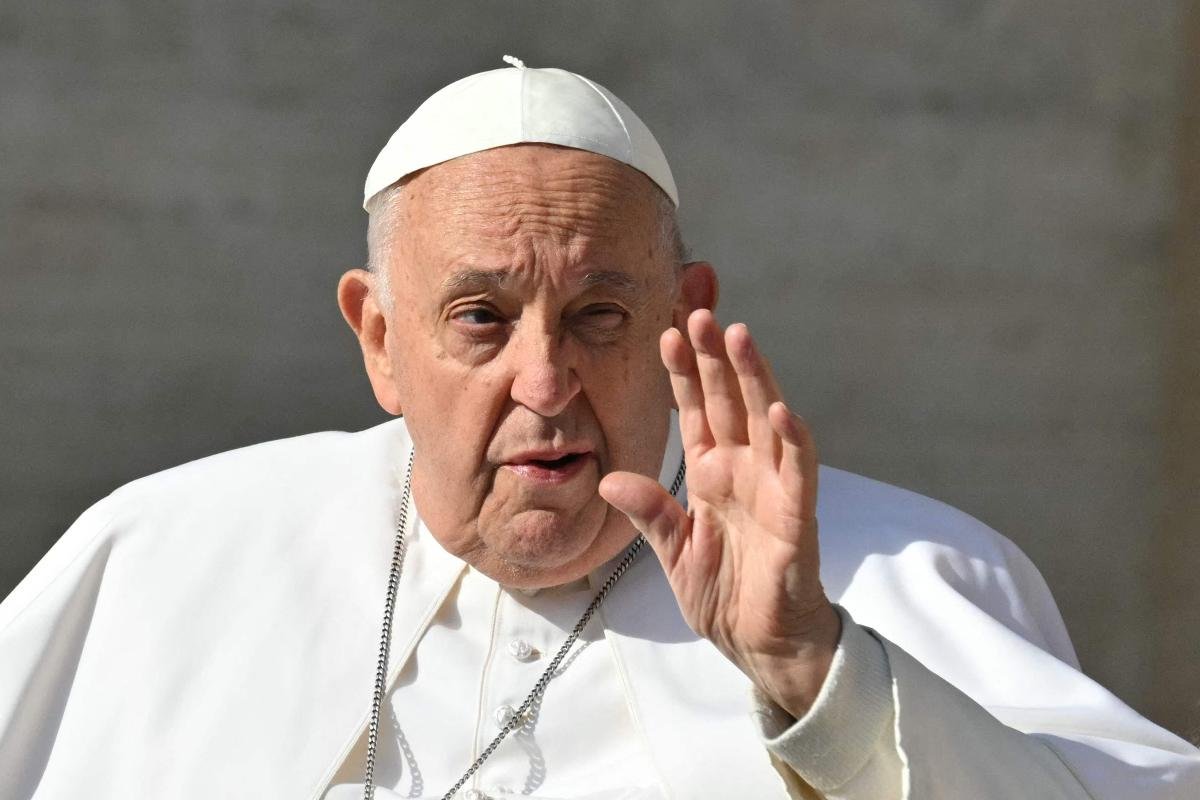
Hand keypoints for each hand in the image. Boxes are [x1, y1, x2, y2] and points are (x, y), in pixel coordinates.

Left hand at [600, 309, 840, 717]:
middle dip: (714, 356)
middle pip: (728, 400)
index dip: (683, 371)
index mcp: (711, 471)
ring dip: (754, 378)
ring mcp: (772, 487)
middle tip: (698, 311)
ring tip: (737, 335)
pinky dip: (791, 440)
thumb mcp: (672, 549)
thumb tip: (606, 478)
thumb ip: (647, 511)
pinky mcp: (796, 517)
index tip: (665, 329)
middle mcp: (743, 468)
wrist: (759, 643)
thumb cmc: (721, 592)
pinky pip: (797, 471)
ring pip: (765, 418)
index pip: (695, 409)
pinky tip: (778, 409)